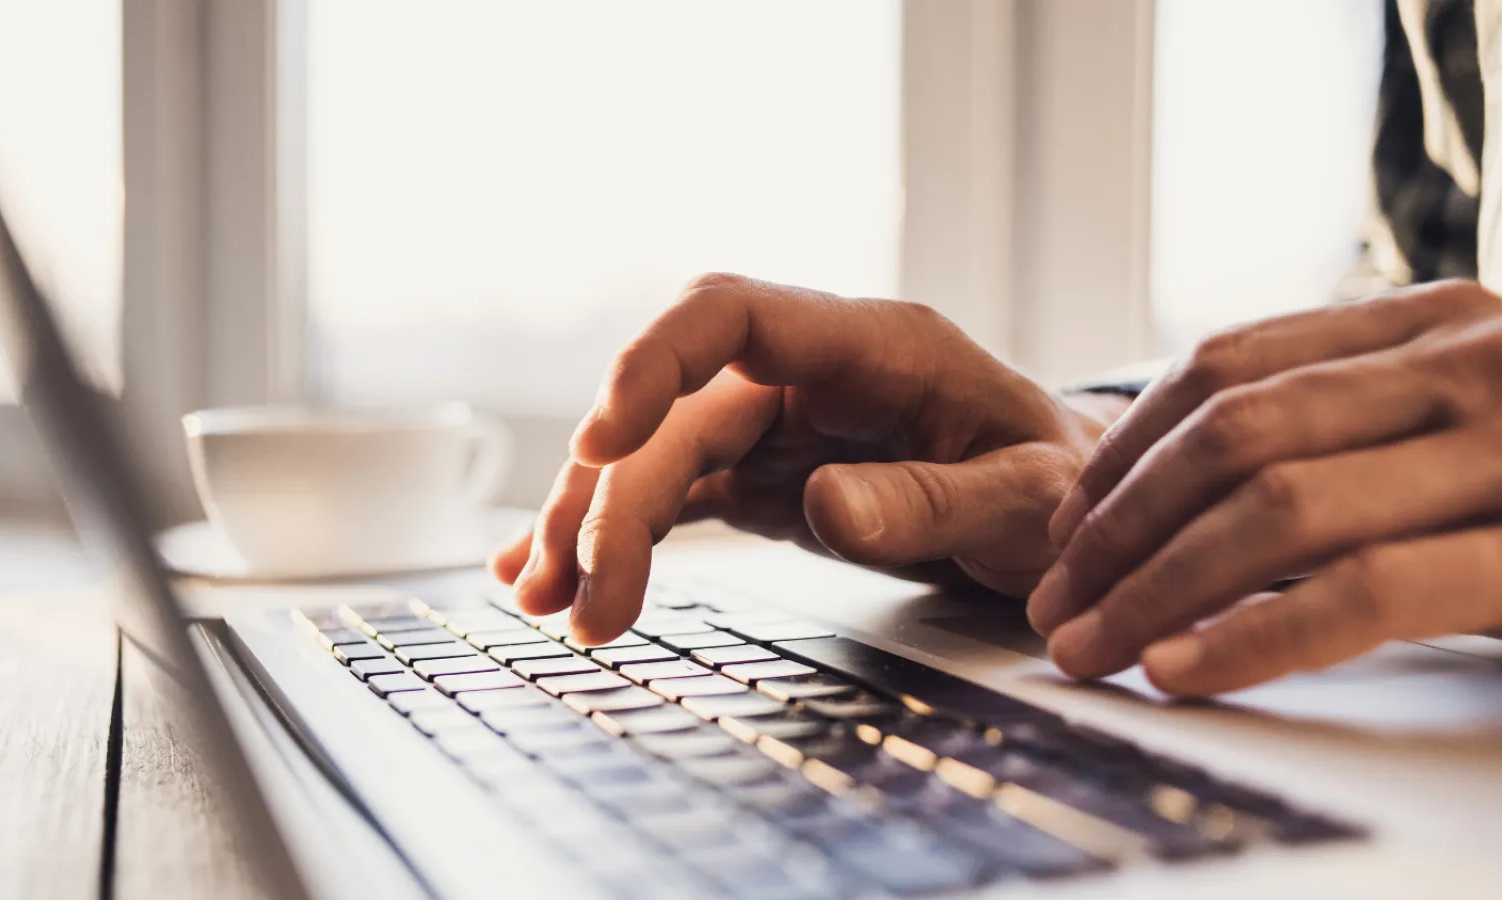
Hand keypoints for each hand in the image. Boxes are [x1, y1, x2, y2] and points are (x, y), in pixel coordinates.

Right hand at [488, 274, 1117, 643]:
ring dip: (591, 521)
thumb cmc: (1061, 485)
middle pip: (673, 410)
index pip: (730, 313)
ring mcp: (777, 423)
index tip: (602, 438)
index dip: (653, 363)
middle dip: (611, 497)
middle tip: (581, 599)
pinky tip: (556, 575)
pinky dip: (615, 533)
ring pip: (655, 454)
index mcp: (872, 346)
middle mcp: (807, 374)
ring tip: (547, 602)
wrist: (1070, 510)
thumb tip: (823, 507)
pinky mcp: (763, 474)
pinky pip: (672, 493)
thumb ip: (932, 499)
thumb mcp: (1028, 498)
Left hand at [1028, 280, 1501, 695]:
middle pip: (1232, 435)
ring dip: (1154, 589)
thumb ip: (1357, 426)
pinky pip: (1365, 592)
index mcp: (1435, 322)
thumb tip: (1184, 497)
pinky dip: (1253, 636)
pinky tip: (1177, 669)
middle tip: (1053, 603)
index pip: (1229, 364)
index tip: (1063, 525)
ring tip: (1086, 647)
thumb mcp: (1468, 423)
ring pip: (1277, 507)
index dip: (1124, 447)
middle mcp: (1470, 362)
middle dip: (1117, 527)